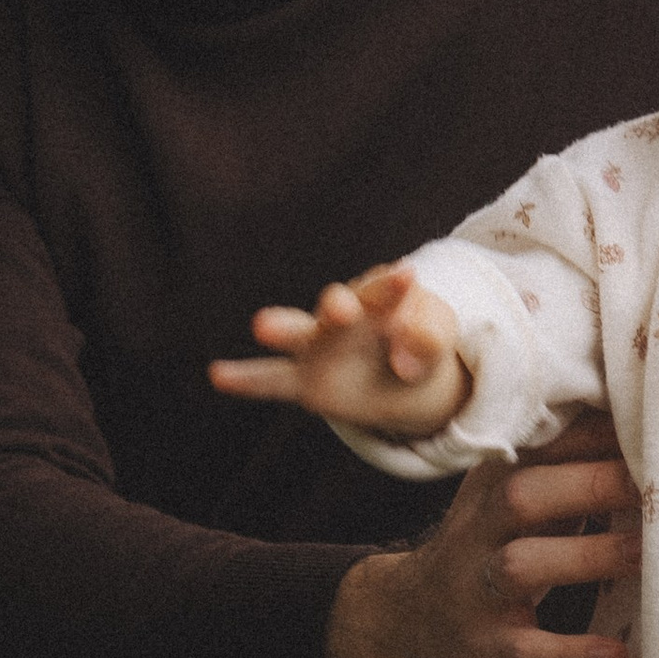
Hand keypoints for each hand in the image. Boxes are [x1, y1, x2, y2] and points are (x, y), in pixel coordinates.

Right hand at [211, 261, 469, 436]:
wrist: (407, 374)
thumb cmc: (421, 339)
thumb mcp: (439, 336)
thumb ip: (431, 339)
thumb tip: (404, 367)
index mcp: (381, 296)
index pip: (386, 288)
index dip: (395, 287)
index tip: (407, 278)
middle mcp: (344, 315)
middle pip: (338, 303)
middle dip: (337, 304)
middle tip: (341, 308)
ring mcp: (320, 346)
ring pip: (298, 334)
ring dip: (283, 328)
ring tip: (263, 325)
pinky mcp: (305, 380)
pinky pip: (272, 379)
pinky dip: (247, 378)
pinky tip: (219, 374)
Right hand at [324, 416, 642, 657]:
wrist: (406, 632)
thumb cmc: (487, 553)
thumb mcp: (509, 504)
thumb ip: (563, 470)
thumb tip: (644, 428)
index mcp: (493, 486)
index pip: (539, 448)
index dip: (593, 437)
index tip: (653, 431)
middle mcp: (478, 532)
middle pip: (523, 496)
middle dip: (589, 485)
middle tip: (657, 486)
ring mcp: (476, 592)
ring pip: (521, 566)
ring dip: (586, 556)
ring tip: (646, 554)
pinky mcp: (486, 651)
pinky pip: (528, 651)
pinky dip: (573, 653)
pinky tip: (618, 654)